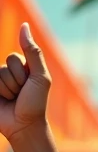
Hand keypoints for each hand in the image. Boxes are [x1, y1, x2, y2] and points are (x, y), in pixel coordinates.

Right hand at [0, 23, 50, 142]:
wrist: (24, 126)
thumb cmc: (36, 103)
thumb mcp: (40, 77)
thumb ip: (32, 52)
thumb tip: (24, 25)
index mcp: (23, 66)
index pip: (13, 57)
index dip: (22, 73)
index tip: (29, 86)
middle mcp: (9, 72)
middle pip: (4, 65)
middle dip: (15, 82)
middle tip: (21, 95)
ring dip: (7, 90)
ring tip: (13, 100)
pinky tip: (3, 101)